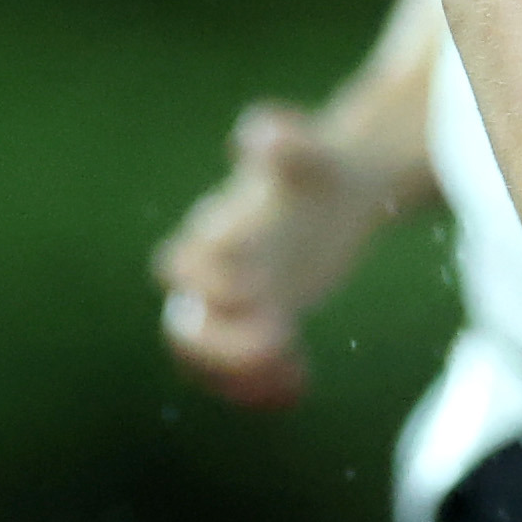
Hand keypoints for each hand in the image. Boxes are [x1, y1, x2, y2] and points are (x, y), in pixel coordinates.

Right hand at [151, 101, 398, 409]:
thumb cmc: (319, 169)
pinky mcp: (257, 328)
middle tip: (281, 345)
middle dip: (221, 348)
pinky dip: (261, 388)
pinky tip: (299, 387)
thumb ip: (284, 144)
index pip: (180, 268)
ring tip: (292, 380)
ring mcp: (233, 306)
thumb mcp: (311, 155)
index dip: (210, 289)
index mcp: (215, 232)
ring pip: (203, 358)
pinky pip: (236, 373)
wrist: (341, 187)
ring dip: (238, 379)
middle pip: (183, 325)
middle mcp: (213, 273)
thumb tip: (259, 133)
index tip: (263, 296)